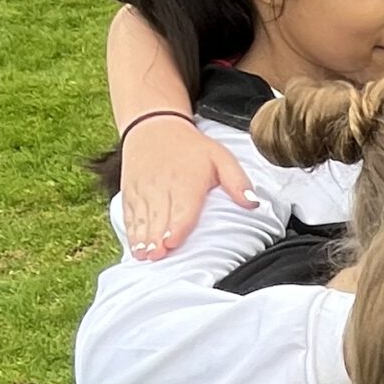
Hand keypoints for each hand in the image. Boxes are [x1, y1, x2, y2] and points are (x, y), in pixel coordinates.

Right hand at [121, 120, 255, 257]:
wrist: (155, 126)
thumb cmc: (193, 148)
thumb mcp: (221, 157)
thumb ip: (237, 181)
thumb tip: (253, 204)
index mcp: (187, 182)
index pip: (182, 208)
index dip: (177, 227)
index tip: (173, 243)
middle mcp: (162, 187)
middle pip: (159, 217)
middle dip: (157, 238)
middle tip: (158, 256)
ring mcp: (144, 190)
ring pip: (142, 218)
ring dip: (143, 239)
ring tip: (144, 256)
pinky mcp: (131, 192)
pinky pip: (130, 214)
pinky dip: (132, 232)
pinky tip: (136, 249)